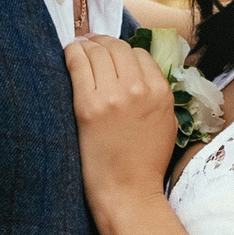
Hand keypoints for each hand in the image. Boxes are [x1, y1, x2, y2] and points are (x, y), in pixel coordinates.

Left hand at [64, 35, 178, 208]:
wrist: (127, 192)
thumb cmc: (145, 162)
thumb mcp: (166, 122)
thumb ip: (156, 93)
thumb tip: (136, 70)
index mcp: (161, 92)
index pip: (139, 53)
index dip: (122, 51)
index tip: (110, 53)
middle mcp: (139, 89)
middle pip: (118, 47)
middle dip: (103, 42)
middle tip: (91, 43)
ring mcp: (113, 96)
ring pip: (98, 50)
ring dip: (87, 45)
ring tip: (79, 47)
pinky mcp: (88, 105)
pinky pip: (78, 63)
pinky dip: (72, 53)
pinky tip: (68, 53)